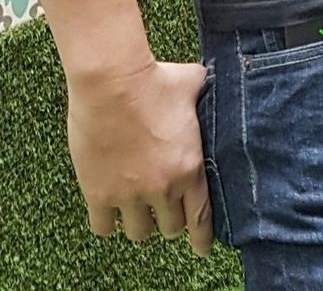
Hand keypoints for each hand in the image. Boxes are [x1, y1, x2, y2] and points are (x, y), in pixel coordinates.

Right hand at [66, 61, 211, 255]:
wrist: (112, 82)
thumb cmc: (156, 81)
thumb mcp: (194, 87)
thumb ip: (208, 94)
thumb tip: (216, 81)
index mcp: (191, 169)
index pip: (201, 219)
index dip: (202, 238)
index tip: (201, 249)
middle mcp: (163, 188)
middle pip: (170, 227)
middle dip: (169, 220)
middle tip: (164, 209)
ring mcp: (130, 193)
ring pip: (139, 232)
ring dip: (140, 223)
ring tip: (137, 209)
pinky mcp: (98, 192)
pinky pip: (103, 227)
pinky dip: (107, 222)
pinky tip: (109, 211)